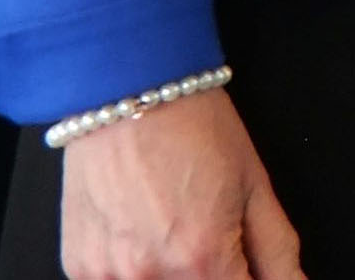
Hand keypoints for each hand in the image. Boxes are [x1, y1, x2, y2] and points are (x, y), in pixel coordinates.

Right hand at [61, 89, 303, 279]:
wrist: (129, 92)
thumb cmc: (195, 129)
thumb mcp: (255, 185)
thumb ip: (277, 249)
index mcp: (201, 257)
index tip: (248, 269)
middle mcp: (149, 275)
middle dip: (210, 274)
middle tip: (209, 232)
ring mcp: (106, 275)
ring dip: (173, 274)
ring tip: (175, 225)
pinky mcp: (78, 267)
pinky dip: (136, 269)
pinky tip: (143, 229)